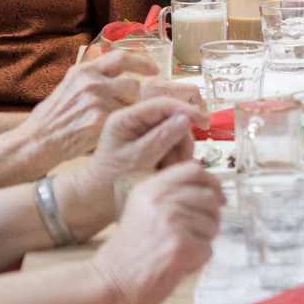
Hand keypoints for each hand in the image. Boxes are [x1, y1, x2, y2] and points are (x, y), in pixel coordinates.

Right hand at [16, 51, 150, 165]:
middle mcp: (90, 81)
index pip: (120, 57)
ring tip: (127, 125)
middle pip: (132, 84)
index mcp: (83, 71)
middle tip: (141, 110)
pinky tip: (121, 135)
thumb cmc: (51, 119)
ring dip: (132, 115)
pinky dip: (126, 128)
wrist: (36, 141)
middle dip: (139, 99)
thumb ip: (91, 81)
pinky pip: (124, 121)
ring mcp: (95, 100)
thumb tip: (116, 79)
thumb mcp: (68, 89)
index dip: (141, 62)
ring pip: (131, 105)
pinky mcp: (99, 120)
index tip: (155, 70)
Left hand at [84, 96, 206, 185]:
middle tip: (185, 160)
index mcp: (127, 118)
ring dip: (180, 151)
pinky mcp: (151, 143)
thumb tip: (186, 120)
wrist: (98, 199)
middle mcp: (136, 120)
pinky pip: (172, 144)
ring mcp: (144, 131)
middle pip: (172, 118)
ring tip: (172, 169)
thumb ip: (161, 138)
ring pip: (176, 132)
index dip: (186, 110)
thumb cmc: (111, 179)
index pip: (162, 104)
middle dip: (182, 139)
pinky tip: (170, 169)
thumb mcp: (138, 159)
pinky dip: (176, 156)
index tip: (204, 122)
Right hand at [92, 162, 224, 303]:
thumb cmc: (128, 251)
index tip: (219, 197)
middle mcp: (162, 200)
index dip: (212, 183)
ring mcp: (173, 222)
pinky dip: (198, 260)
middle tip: (197, 234)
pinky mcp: (181, 246)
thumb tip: (210, 193)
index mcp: (151, 188)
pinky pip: (208, 249)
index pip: (194, 170)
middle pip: (208, 198)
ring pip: (212, 225)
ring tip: (180, 251)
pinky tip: (178, 264)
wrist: (109, 282)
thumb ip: (169, 196)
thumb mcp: (141, 209)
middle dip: (210, 218)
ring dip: (203, 241)